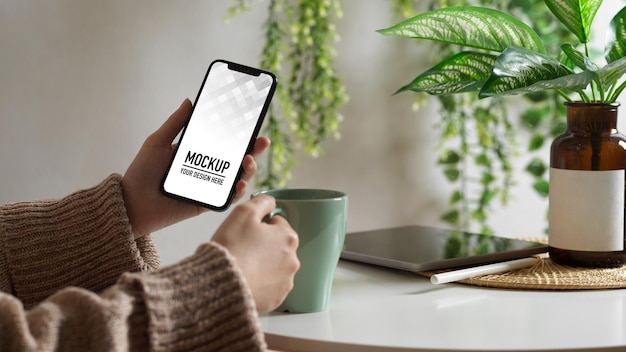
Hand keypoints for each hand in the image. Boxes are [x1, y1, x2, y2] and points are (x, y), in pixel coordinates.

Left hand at [122, 99, 270, 238]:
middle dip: (253, 150)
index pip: (224, 141)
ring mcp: (208, 187)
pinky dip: (237, 192)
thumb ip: (175, 123)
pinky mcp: (207, 204)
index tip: (252, 123)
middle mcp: (206, 169)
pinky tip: (240, 184)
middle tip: (262, 141)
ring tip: (248, 161)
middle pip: (237, 159)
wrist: (131, 203)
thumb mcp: (157, 142)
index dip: (240, 133)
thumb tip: (190, 100)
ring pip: (237, 178)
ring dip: (249, 169)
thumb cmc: (141, 173)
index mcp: (197, 152)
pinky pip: (227, 199)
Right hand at [212, 195, 299, 311]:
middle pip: (278, 246)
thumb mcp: (244, 212)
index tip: (247, 232)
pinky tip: (246, 280)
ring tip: (243, 266)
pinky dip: (260, 284)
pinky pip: (270, 287)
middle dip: (264, 246)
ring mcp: (286, 281)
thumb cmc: (232, 247)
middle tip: (243, 248)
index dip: (260, 225)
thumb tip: (270, 201)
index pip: (278, 224)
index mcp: (288, 237)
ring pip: (275, 267)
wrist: (221, 282)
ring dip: (263, 265)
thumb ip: (261, 202)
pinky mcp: (276, 299)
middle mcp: (293, 260)